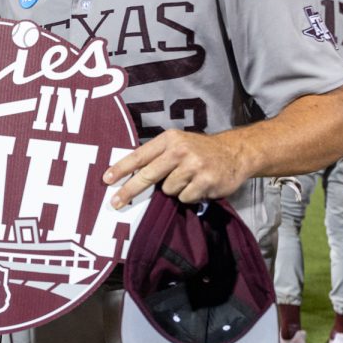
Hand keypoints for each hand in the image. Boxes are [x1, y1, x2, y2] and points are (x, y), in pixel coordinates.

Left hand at [103, 129, 247, 207]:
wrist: (235, 152)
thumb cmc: (200, 150)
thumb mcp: (177, 144)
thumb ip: (157, 156)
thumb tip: (129, 175)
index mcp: (169, 139)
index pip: (140, 155)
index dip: (121, 168)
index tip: (106, 180)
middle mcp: (180, 150)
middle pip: (148, 175)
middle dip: (130, 191)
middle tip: (116, 203)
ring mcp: (194, 165)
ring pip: (168, 190)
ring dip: (175, 190)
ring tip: (188, 180)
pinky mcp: (206, 181)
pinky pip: (185, 198)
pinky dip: (190, 196)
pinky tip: (199, 185)